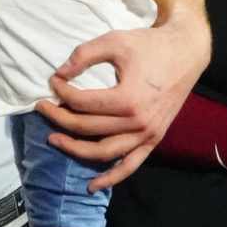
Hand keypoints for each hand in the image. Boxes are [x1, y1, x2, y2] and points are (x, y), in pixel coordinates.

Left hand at [34, 22, 201, 190]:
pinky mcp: (154, 140)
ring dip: (75, 149)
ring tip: (54, 138)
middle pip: (87, 128)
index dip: (61, 92)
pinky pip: (130, 166)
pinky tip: (91, 185)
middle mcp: (138, 122)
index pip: (82, 103)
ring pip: (104, 153)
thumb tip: (59, 74)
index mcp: (128, 98)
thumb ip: (83, 55)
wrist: (185, 53)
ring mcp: (147, 135)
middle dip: (59, 118)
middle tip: (42, 108)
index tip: (52, 81)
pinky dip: (111, 178)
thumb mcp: (114, 41)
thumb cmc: (149, 45)